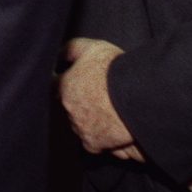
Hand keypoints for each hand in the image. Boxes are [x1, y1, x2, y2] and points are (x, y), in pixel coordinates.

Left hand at [60, 37, 139, 156]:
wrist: (138, 96)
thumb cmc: (115, 70)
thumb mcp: (91, 48)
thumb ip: (70, 50)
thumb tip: (59, 56)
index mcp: (62, 87)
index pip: (53, 84)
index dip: (61, 80)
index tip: (70, 79)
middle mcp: (67, 110)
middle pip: (67, 105)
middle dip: (77, 101)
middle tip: (95, 95)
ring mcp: (78, 128)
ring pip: (78, 124)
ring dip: (88, 118)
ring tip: (105, 110)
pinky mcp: (92, 144)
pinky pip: (92, 141)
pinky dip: (99, 136)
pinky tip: (110, 127)